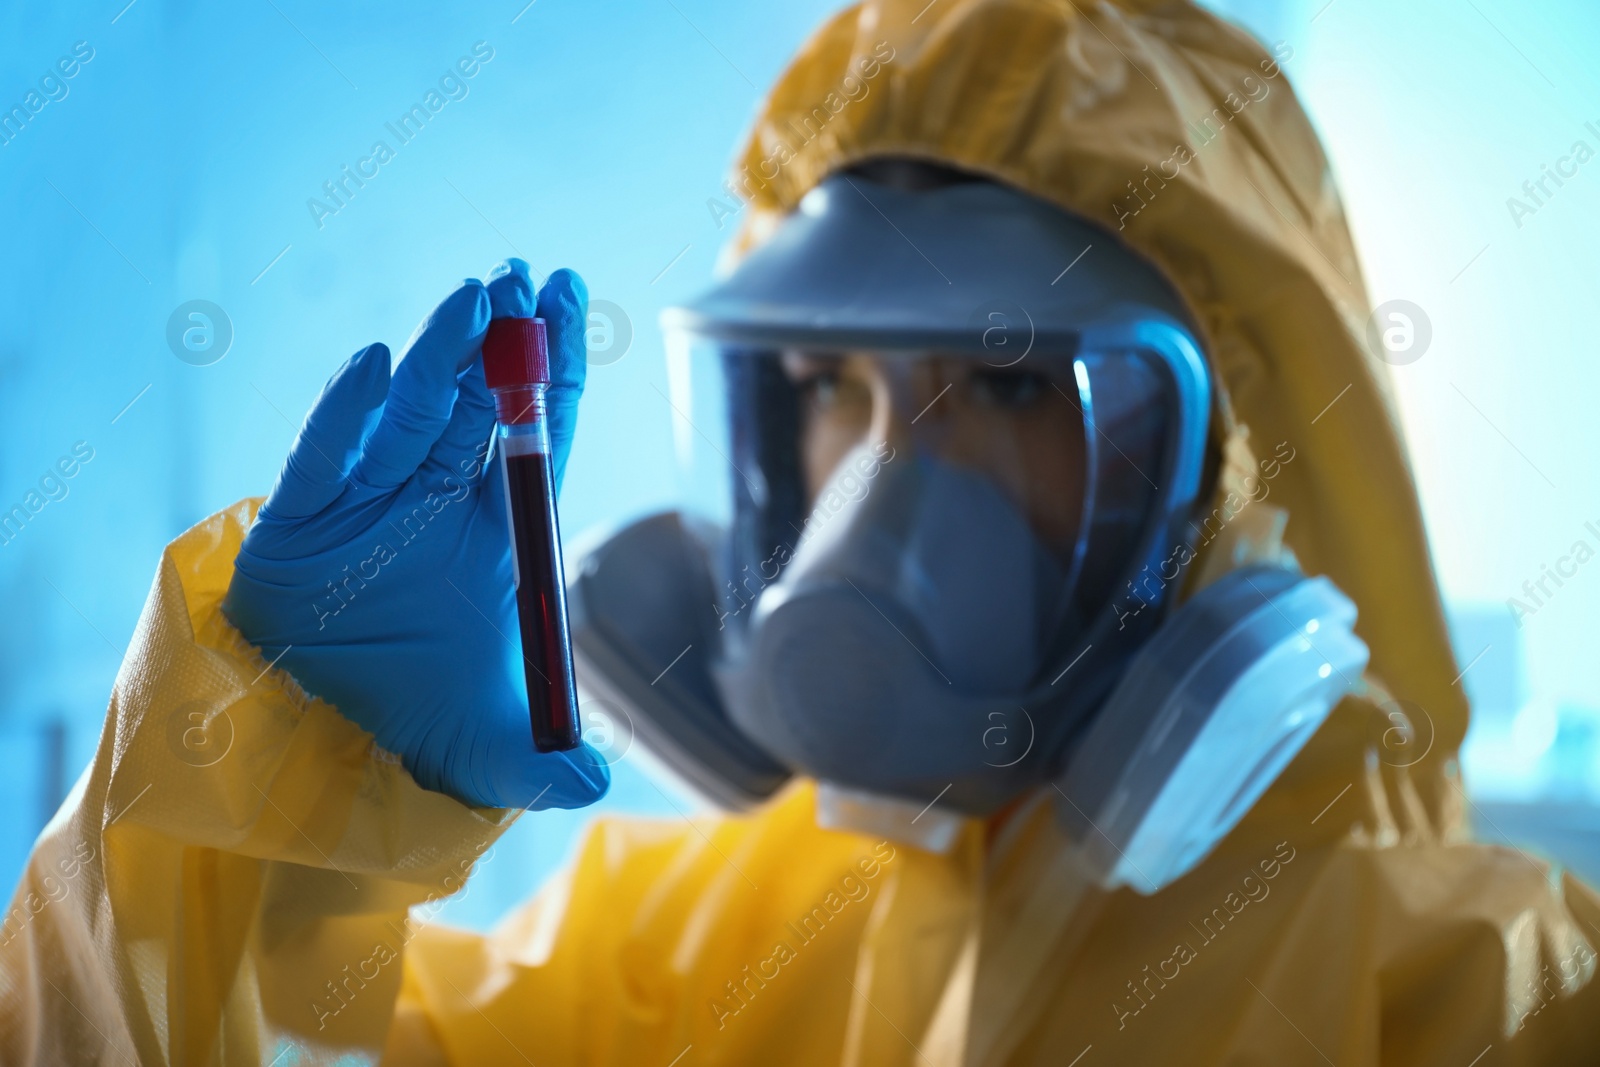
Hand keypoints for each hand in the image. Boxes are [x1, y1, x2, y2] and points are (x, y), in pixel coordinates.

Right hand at [223, 259, 606, 809]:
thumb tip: (591, 793)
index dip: (556, 366)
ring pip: (412, 416)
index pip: (541, 433)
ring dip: (442, 357)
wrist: (324, 741)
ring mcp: (370, 505)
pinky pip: (323, 457)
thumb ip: (542, 767)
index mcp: (502, 533)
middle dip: (504, 342)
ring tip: (474, 298)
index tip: (569, 292)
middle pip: (482, 406)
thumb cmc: (427, 724)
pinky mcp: (300, 523)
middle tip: (522, 272)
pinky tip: (373, 364)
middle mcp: (439, 503)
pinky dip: (344, 414)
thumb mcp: (494, 754)